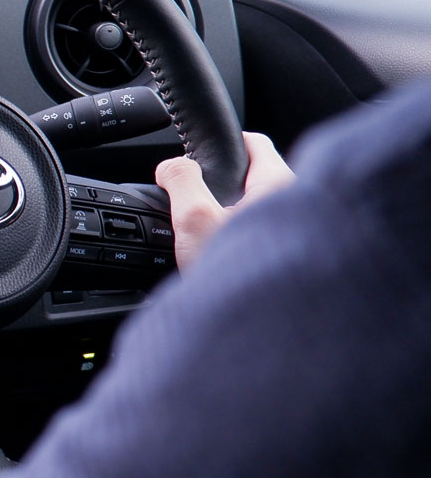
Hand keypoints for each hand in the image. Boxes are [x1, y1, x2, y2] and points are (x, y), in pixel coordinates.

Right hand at [154, 132, 294, 267]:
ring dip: (241, 219)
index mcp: (282, 185)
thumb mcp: (194, 218)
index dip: (227, 144)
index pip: (256, 144)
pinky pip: (271, 242)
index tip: (209, 151)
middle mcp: (305, 206)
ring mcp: (308, 236)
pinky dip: (251, 245)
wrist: (265, 333)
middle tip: (202, 200)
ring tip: (214, 237)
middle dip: (232, 188)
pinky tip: (230, 263)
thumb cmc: (242, 279)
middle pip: (261, 182)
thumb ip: (180, 181)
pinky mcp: (300, 264)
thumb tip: (170, 166)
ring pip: (267, 215)